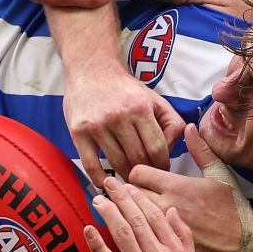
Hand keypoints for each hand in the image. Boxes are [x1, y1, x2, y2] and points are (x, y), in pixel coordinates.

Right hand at [66, 71, 186, 190]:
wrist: (92, 69)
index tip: (161, 170)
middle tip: (146, 178)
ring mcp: (97, 125)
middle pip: (138, 159)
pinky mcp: (79, 132)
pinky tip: (106, 182)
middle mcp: (119, 117)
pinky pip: (91, 165)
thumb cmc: (125, 88)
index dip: (162, 165)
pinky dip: (100, 179)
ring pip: (117, 163)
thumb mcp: (154, 99)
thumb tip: (173, 148)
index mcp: (141, 108)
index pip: (157, 149)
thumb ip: (171, 122)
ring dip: (125, 176)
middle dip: (145, 173)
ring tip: (129, 180)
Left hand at [83, 177, 195, 251]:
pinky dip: (97, 242)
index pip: (156, 216)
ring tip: (98, 199)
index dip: (140, 198)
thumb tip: (172, 210)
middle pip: (137, 220)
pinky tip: (89, 228)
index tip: (127, 185)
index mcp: (175, 251)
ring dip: (108, 212)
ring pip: (122, 234)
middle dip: (121, 197)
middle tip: (108, 182)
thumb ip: (184, 236)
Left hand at [125, 122, 245, 251]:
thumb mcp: (219, 173)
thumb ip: (200, 149)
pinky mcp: (165, 247)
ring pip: (131, 217)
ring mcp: (163, 228)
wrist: (243, 243)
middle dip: (128, 192)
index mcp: (175, 185)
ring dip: (129, 213)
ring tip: (129, 210)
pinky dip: (137, 234)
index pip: (136, 173)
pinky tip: (140, 232)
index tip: (142, 176)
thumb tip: (188, 127)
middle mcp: (165, 205)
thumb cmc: (232, 207)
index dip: (137, 173)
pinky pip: (140, 238)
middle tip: (132, 192)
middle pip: (129, 195)